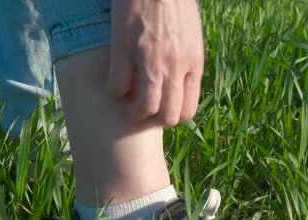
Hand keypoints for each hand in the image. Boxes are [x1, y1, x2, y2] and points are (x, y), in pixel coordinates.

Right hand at [107, 0, 203, 125]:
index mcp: (193, 64)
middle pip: (168, 116)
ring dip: (134, 112)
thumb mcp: (192, 35)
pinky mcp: (124, 50)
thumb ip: (187, 60)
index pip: (187, 110)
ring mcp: (149, 60)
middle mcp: (174, 67)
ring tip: (127, 104)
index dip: (172, 116)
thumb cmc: (175, 3)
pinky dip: (114, 90)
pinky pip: (117, 87)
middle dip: (154, 119)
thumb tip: (179, 79)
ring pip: (144, 108)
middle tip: (144, 110)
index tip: (162, 110)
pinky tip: (113, 81)